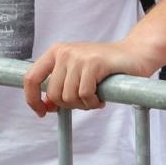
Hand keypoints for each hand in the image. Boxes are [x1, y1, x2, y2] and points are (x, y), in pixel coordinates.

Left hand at [22, 39, 160, 116]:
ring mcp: (79, 56)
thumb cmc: (106, 67)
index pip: (31, 78)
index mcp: (56, 52)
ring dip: (83, 105)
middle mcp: (64, 52)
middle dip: (69, 105)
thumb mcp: (77, 73)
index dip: (32, 100)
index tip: (42, 112)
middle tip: (84, 101)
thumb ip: (60, 87)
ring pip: (69, 97)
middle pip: (53, 94)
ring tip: (95, 98)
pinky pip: (85, 94)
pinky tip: (101, 97)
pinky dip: (93, 102)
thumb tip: (45, 107)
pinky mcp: (94, 63)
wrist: (135, 54)